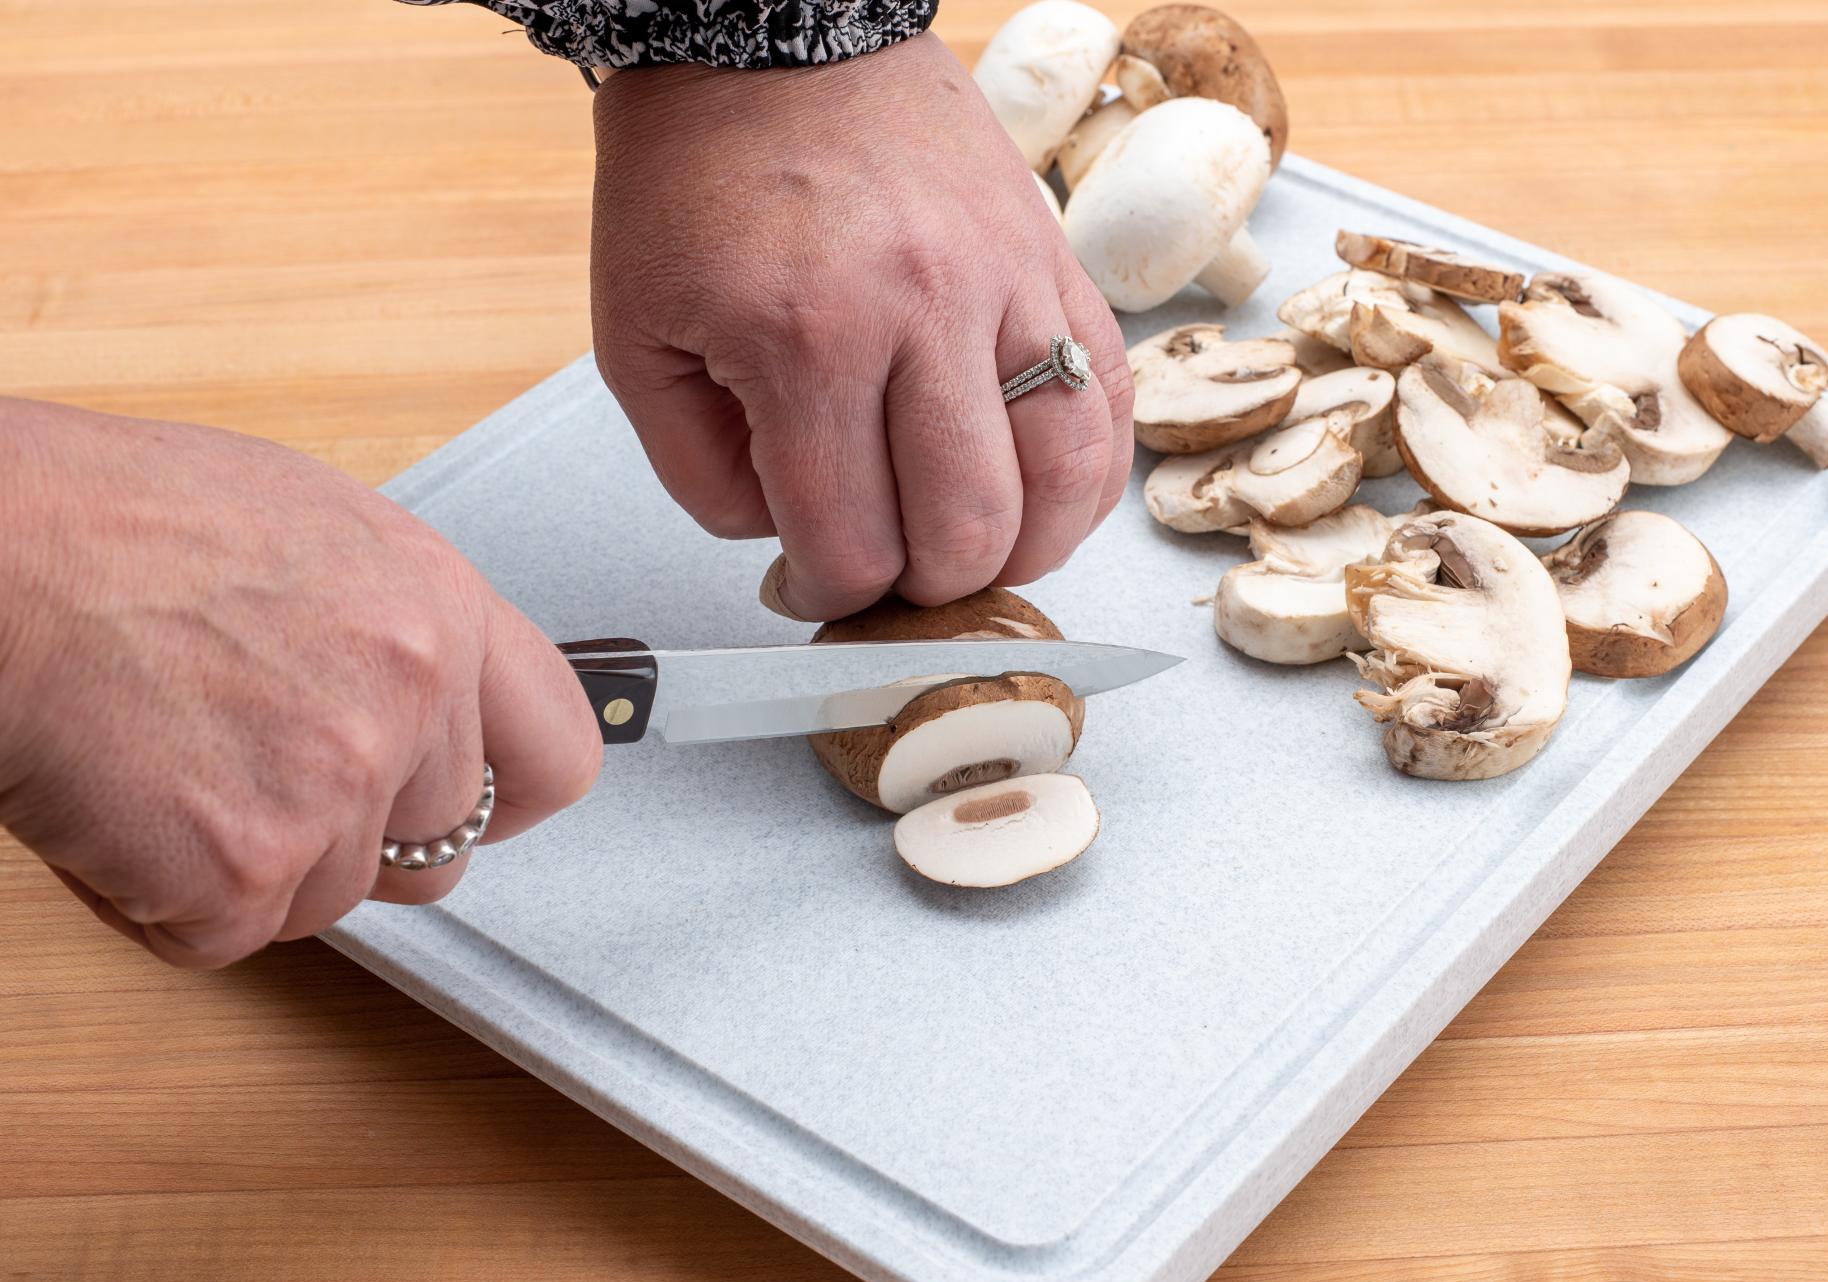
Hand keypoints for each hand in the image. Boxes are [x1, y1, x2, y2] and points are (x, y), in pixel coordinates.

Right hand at [0, 399, 602, 967]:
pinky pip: (226, 936)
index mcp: (439, 608)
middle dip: (352, 838)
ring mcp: (335, 789)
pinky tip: (115, 809)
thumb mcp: (308, 533)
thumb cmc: (105, 524)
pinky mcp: (245, 870)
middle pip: (435, 848)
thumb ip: (392, 631)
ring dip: (248, 867)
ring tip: (162, 765)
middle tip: (254, 778)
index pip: (558, 752)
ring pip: (329, 901)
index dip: (513, 796)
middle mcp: (411, 698)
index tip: (481, 807)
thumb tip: (428, 704)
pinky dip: (161, 901)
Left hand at [590, 33, 1134, 620]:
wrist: (769, 37)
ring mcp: (1004, 285)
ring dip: (1023, 550)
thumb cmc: (696, 181)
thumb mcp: (635, 338)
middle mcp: (922, 315)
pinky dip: (1088, 476)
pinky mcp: (1051, 261)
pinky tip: (1045, 497)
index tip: (813, 586)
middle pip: (966, 532)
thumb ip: (699, 472)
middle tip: (892, 571)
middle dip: (926, 588)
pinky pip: (1110, 398)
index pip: (852, 547)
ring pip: (1062, 480)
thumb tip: (790, 544)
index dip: (830, 596)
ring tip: (975, 549)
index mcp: (804, 343)